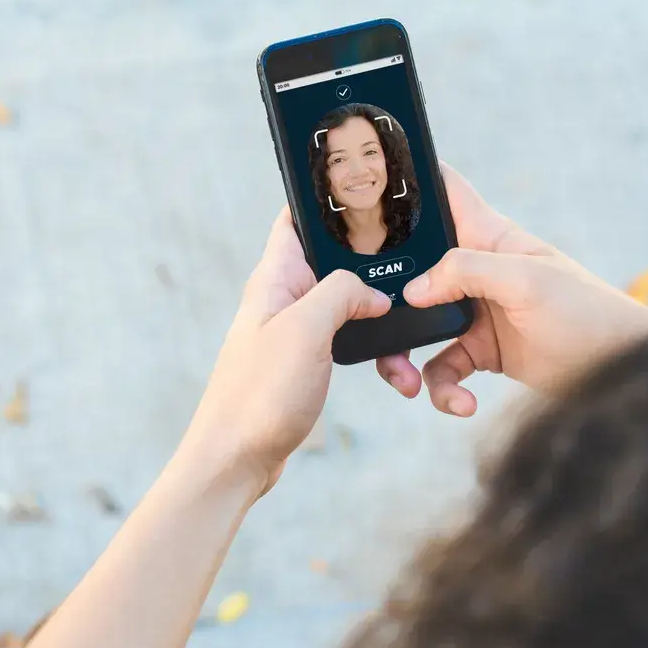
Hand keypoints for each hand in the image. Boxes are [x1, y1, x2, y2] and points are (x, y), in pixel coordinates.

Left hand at [181, 208, 391, 494]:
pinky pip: (346, 343)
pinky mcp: (303, 364)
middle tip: (412, 262)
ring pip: (347, 307)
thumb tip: (373, 292)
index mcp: (275, 279)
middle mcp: (282, 299)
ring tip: (408, 331)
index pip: (297, 218)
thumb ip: (341, 293)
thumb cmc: (259, 394)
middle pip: (334, 261)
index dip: (327, 199)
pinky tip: (395, 370)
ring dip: (378, 317)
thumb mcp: (305, 329)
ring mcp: (293, 332)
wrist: (235, 460)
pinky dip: (373, 352)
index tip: (368, 187)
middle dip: (373, 262)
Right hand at [376, 163, 647, 414]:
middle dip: (385, 295)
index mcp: (488, 236)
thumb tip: (413, 290)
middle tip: (368, 317)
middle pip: (412, 270)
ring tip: (408, 384)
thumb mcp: (527, 280)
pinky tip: (461, 403)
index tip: (366, 184)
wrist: (621, 373)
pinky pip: (442, 370)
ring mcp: (475, 313)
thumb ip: (467, 272)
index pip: (443, 192)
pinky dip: (443, 390)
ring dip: (403, 358)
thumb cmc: (587, 312)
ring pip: (416, 327)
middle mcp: (475, 271)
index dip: (408, 181)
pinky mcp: (480, 353)